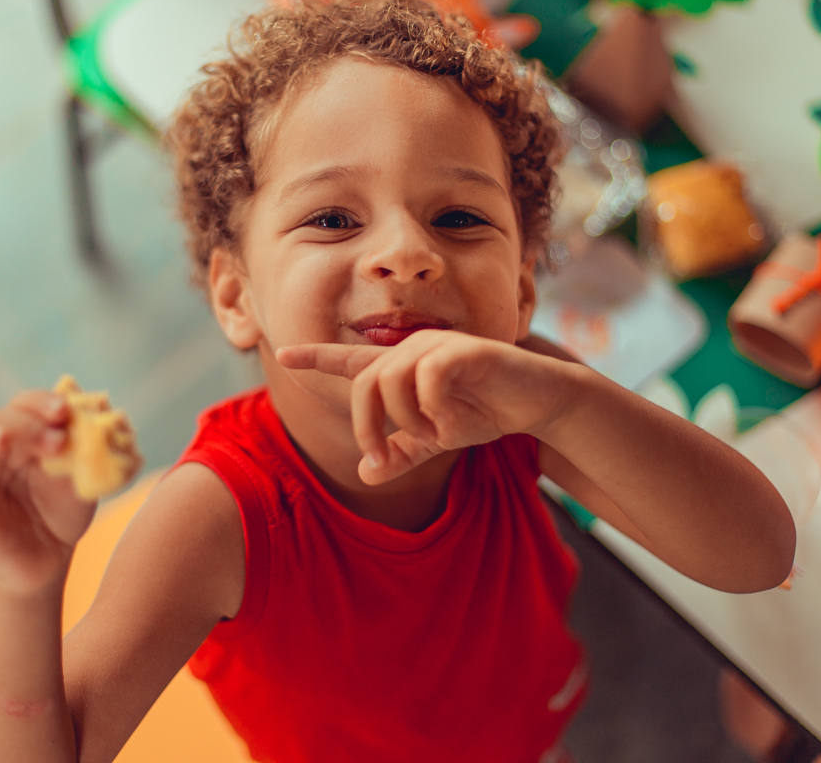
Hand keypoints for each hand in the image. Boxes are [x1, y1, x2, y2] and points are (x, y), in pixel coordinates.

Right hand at [0, 391, 96, 595]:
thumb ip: (85, 452)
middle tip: (55, 444)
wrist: (52, 555)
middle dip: (23, 426)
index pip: (20, 405)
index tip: (63, 412)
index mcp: (18, 437)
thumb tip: (99, 414)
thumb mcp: (80, 479)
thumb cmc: (62, 507)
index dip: (39, 403)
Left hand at [276, 330, 573, 484]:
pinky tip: (452, 419)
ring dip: (405, 419)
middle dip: (366, 427)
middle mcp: (412, 349)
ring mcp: (436, 345)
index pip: (350, 360)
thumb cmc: (486, 411)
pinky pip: (427, 378)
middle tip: (381, 458)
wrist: (537, 401)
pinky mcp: (463, 350)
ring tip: (431, 436)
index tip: (283, 353)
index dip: (316, 357)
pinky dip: (434, 407)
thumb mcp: (437, 439)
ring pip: (390, 380)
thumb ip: (402, 452)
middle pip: (364, 384)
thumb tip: (365, 475)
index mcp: (401, 367)